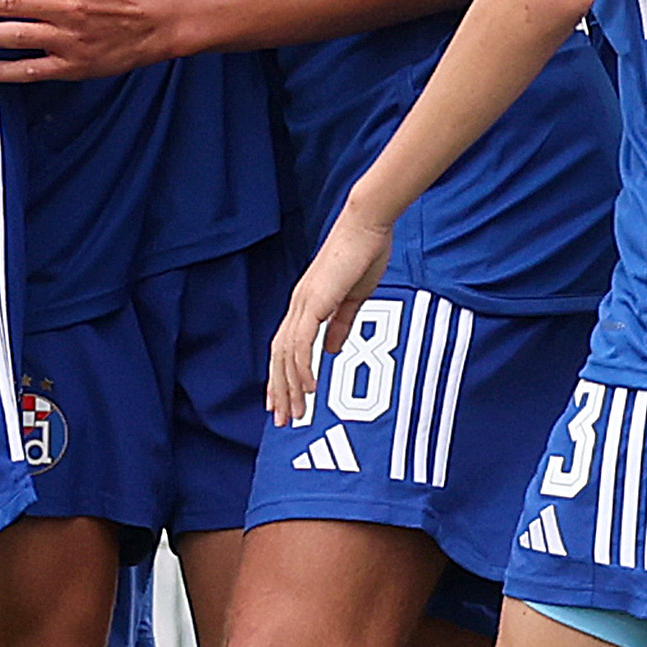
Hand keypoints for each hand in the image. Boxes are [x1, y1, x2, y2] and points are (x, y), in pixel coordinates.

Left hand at [266, 203, 395, 423]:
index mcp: (306, 304)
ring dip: (290, 387)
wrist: (367, 226)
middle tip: (282, 420)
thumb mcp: (354, 298)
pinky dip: (303, 368)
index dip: (283, 377)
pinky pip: (302, 343)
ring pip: (287, 355)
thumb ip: (340, 324)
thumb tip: (331, 351)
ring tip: (296, 413)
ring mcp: (304, 303)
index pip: (286, 348)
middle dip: (280, 391)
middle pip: (279, 357)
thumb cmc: (364, 254)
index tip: (284, 402)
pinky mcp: (315, 302)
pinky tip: (310, 389)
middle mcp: (298, 305)